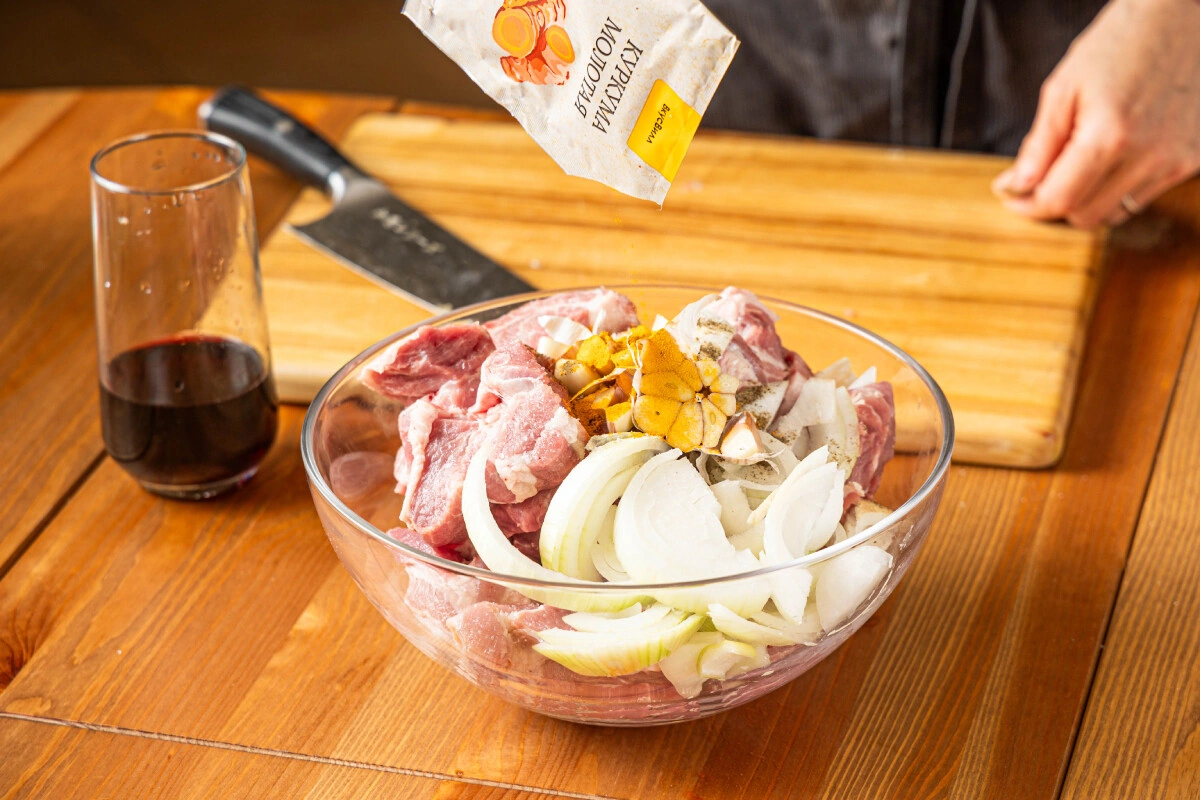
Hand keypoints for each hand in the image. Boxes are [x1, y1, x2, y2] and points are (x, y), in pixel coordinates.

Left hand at [992, 0, 1199, 228]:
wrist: (1182, 17)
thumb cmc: (1119, 44)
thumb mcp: (1063, 88)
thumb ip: (1039, 146)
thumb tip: (1014, 187)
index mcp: (1110, 136)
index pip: (1058, 200)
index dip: (1026, 205)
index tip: (1011, 195)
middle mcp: (1149, 156)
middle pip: (1084, 215)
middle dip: (1053, 203)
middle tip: (1037, 180)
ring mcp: (1176, 161)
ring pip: (1114, 213)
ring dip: (1086, 200)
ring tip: (1074, 165)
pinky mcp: (1193, 161)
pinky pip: (1141, 198)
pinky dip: (1116, 189)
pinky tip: (1108, 159)